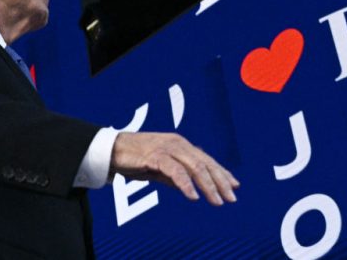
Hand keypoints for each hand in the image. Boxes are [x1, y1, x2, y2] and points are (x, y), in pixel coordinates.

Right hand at [110, 132, 239, 205]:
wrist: (111, 149)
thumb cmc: (135, 158)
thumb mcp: (160, 169)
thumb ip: (176, 177)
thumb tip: (193, 189)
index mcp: (181, 145)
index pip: (206, 160)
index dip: (222, 173)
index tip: (234, 186)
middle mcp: (178, 144)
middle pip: (205, 163)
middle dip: (220, 182)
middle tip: (231, 198)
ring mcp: (167, 148)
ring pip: (195, 167)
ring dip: (208, 185)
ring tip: (217, 201)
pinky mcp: (156, 156)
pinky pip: (175, 171)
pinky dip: (186, 184)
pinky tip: (193, 196)